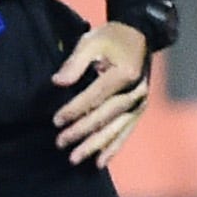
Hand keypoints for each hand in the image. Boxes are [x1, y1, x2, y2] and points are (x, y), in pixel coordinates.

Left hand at [52, 20, 151, 165]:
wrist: (140, 35)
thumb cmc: (111, 38)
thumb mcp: (91, 42)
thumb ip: (74, 63)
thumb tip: (58, 82)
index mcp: (124, 73)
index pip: (95, 96)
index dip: (75, 109)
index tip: (57, 120)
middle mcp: (135, 91)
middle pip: (105, 115)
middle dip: (82, 131)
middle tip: (60, 143)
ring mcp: (140, 102)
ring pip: (116, 128)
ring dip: (95, 145)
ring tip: (76, 159)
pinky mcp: (140, 108)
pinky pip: (126, 130)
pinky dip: (113, 147)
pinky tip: (100, 161)